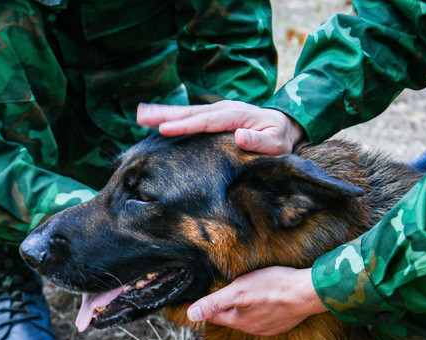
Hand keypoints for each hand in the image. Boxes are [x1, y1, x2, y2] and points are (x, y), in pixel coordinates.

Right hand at [137, 100, 304, 154]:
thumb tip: (240, 136)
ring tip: (140, 115)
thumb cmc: (279, 139)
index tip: (164, 129)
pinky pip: (190, 117)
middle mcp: (222, 110)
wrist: (284, 126)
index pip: (205, 121)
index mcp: (234, 116)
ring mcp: (216, 111)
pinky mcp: (213, 117)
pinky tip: (156, 120)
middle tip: (140, 116)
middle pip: (189, 112)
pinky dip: (172, 117)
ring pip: (186, 112)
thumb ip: (259, 141)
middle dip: (164, 114)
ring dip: (163, 113)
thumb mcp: (276, 143)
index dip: (185, 125)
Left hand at [186, 267, 327, 335]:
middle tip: (226, 289)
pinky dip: (262, 308)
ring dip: (246, 307)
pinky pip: (266, 317)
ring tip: (247, 292)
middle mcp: (252, 329)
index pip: (215, 316)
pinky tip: (267, 298)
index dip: (209, 305)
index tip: (206, 295)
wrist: (308, 293)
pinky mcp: (282, 323)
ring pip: (250, 317)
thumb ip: (214, 302)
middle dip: (228, 305)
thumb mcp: (239, 290)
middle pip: (232, 316)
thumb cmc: (273, 287)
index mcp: (238, 321)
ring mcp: (269, 328)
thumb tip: (190, 315)